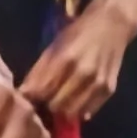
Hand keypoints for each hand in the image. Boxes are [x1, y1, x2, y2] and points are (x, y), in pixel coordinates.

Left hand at [21, 0, 136, 121]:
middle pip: (55, 106)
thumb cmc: (79, 32)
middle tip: (43, 101)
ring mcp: (97, 83)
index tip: (27, 100)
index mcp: (65, 59)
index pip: (41, 91)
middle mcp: (83, 74)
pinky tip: (75, 100)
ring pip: (72, 113)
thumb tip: (24, 94)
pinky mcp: (109, 90)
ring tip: (59, 101)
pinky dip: (79, 109)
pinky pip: (88, 111)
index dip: (31, 98)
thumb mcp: (55, 46)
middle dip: (46, 105)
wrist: (113, 24)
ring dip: (63, 110)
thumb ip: (40, 70)